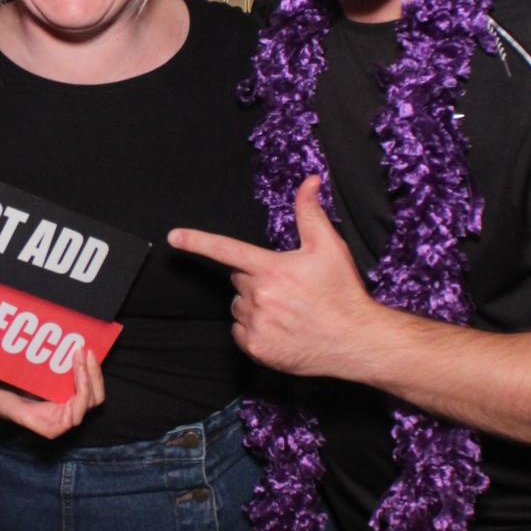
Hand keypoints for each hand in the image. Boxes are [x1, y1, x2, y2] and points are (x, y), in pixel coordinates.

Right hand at [0, 347, 104, 439]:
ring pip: (93, 393)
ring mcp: (67, 404)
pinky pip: (85, 384)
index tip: (77, 369)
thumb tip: (59, 415)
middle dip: (91, 376)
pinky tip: (82, 352)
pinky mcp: (67, 393)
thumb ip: (28, 416)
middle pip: (91, 402)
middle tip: (81, 351)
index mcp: (52, 425)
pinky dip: (87, 370)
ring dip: (92, 371)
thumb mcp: (11, 409)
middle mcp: (63, 417)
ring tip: (84, 350)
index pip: (78, 414)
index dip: (82, 394)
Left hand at [168, 175, 382, 378]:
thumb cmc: (342, 293)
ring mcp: (256, 323)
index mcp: (271, 269)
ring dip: (255, 305)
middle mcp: (259, 296)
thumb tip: (308, 182)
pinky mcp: (256, 347)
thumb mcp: (329, 248)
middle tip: (287, 288)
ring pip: (239, 306)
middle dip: (257, 279)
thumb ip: (310, 213)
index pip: (226, 250)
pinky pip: (240, 332)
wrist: (355, 340)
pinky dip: (254, 329)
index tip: (175, 236)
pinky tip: (280, 329)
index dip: (197, 241)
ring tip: (287, 310)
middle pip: (239, 279)